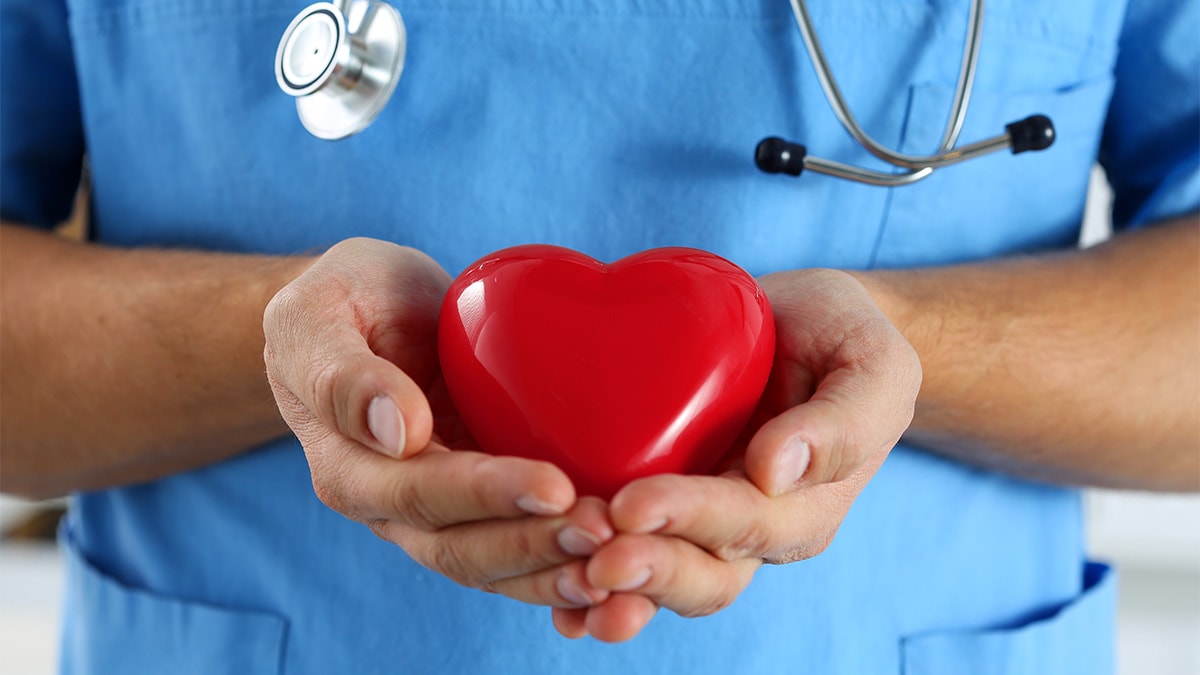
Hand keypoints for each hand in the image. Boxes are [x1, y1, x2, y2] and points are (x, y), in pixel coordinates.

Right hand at [263, 238, 612, 607]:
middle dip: (536, 545)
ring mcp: (442, 513)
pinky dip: (567, 562)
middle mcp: (393, 508)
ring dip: (559, 568)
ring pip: (498, 565)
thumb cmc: (342, 302)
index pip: (420, 494)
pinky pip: (523, 545)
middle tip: (608, 530)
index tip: (554, 487)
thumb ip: (341, 373)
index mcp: (348, 467)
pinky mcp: (486, 502)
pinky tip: (623, 562)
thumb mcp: (316, 315)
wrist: (368, 310)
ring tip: (627, 557)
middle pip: (463, 549)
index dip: (488, 495)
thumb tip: (397, 432)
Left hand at [552, 269, 921, 640]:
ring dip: (612, 588)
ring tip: (564, 577)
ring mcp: (701, 524)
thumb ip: (844, 420)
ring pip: (660, 578)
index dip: (692, 518)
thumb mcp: (872, 364)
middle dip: (649, 570)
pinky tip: (555, 602)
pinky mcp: (660, 505)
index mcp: (805, 504)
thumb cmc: (840, 339)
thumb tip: (778, 470)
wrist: (804, 328)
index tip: (635, 505)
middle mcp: (751, 529)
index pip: (750, 525)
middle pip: (704, 573)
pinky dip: (589, 592)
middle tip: (595, 559)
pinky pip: (627, 556)